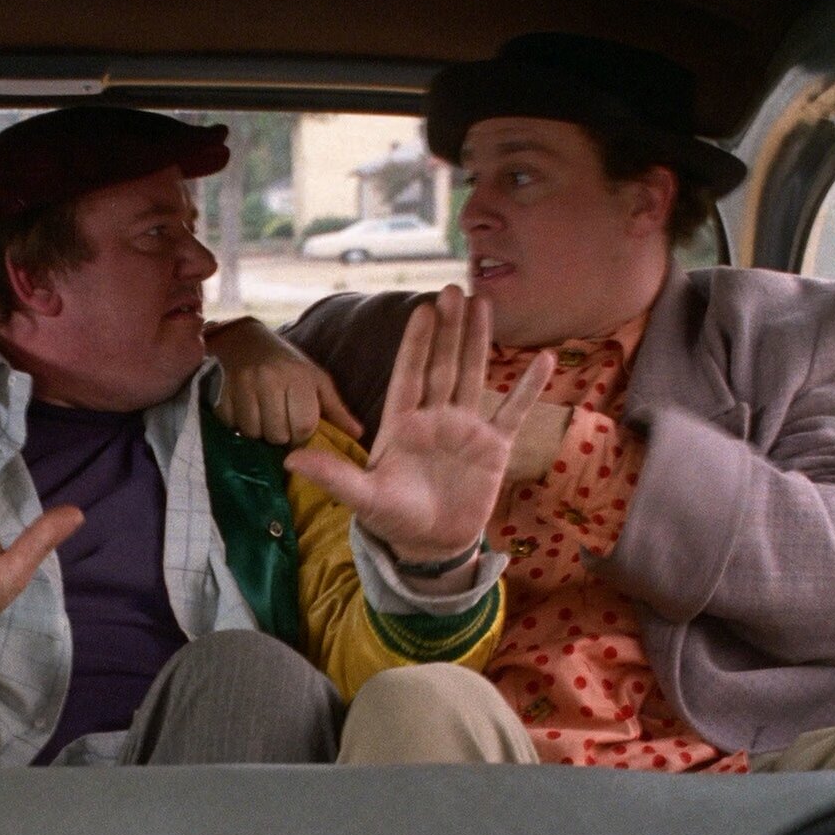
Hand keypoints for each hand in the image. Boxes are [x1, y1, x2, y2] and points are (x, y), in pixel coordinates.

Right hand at [205, 316, 362, 443]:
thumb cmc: (287, 364)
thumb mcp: (316, 380)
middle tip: (279, 426)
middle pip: (277, 434)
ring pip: (252, 432)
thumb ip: (336, 409)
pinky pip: (231, 425)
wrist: (245, 340)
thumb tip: (359, 434)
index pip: (302, 425)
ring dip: (258, 433)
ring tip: (262, 420)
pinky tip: (245, 413)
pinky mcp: (222, 391)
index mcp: (298, 378)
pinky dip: (238, 425)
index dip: (301, 437)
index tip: (298, 433)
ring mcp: (243, 385)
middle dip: (279, 437)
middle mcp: (270, 380)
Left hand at [285, 285, 554, 569]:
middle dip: (448, 328)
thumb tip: (290, 460)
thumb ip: (332, 475)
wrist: (430, 545)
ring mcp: (466, 428)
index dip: (415, 342)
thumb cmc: (392, 519)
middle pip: (443, 364)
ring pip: (473, 375)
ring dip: (479, 340)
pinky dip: (528, 387)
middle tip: (453, 289)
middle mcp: (434, 418)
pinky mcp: (494, 446)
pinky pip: (514, 411)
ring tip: (484, 303)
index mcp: (402, 424)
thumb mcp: (362, 496)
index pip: (409, 374)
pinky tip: (544, 358)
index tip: (421, 309)